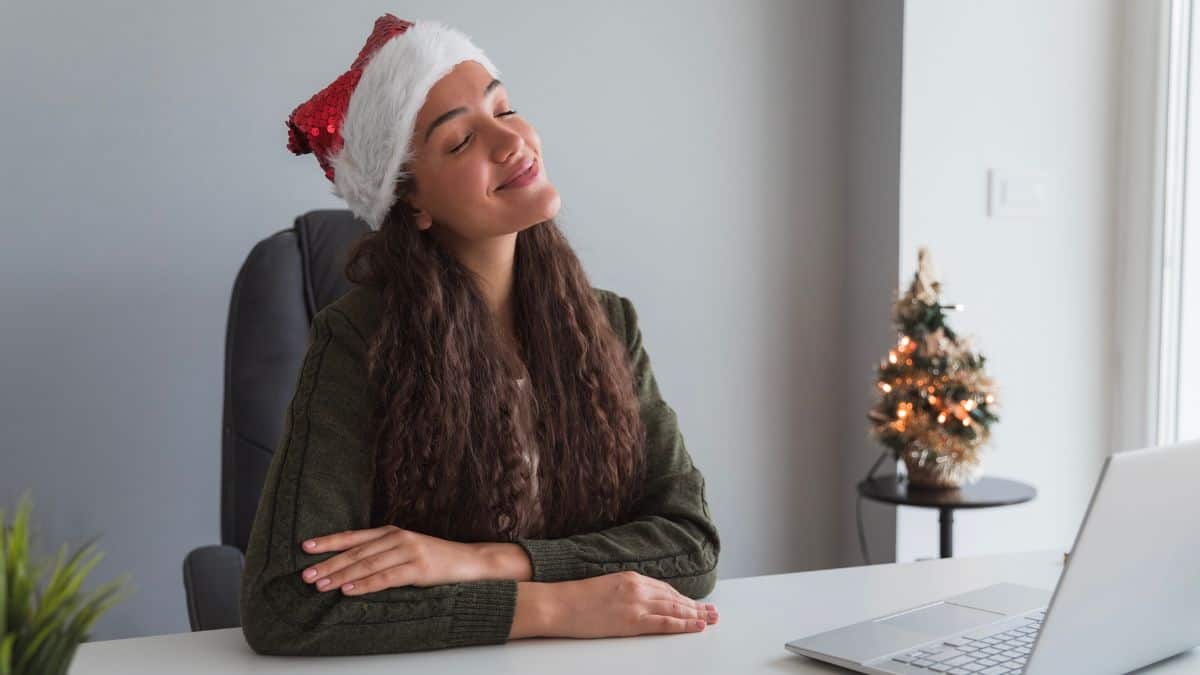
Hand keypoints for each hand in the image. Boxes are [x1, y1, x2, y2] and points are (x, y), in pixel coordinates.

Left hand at [298, 525, 486, 594]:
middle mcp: (397, 538)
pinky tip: (349, 591)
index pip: (353, 537)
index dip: (329, 542)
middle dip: (329, 564)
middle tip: (306, 575)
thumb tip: (347, 567)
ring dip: (342, 576)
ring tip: (321, 585)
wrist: (468, 560)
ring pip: (367, 565)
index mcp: (391, 532)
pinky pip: (386, 578)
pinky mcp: (418, 569)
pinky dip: (365, 585)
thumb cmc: (434, 558)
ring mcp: (408, 552)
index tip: (305, 547)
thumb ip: (381, 553)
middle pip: (356, 553)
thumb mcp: (405, 549)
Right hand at [537, 570, 718, 637]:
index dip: (682, 598)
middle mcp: (638, 587)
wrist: (558, 604)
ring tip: (712, 619)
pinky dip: (685, 625)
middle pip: (674, 598)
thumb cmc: (574, 599)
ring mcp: (637, 604)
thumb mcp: (604, 586)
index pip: (664, 589)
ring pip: (676, 609)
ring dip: (696, 614)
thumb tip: (637, 601)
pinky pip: (666, 623)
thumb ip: (624, 591)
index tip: (694, 603)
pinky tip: (698, 626)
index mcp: (631, 577)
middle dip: (695, 605)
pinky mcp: (633, 621)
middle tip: (713, 611)